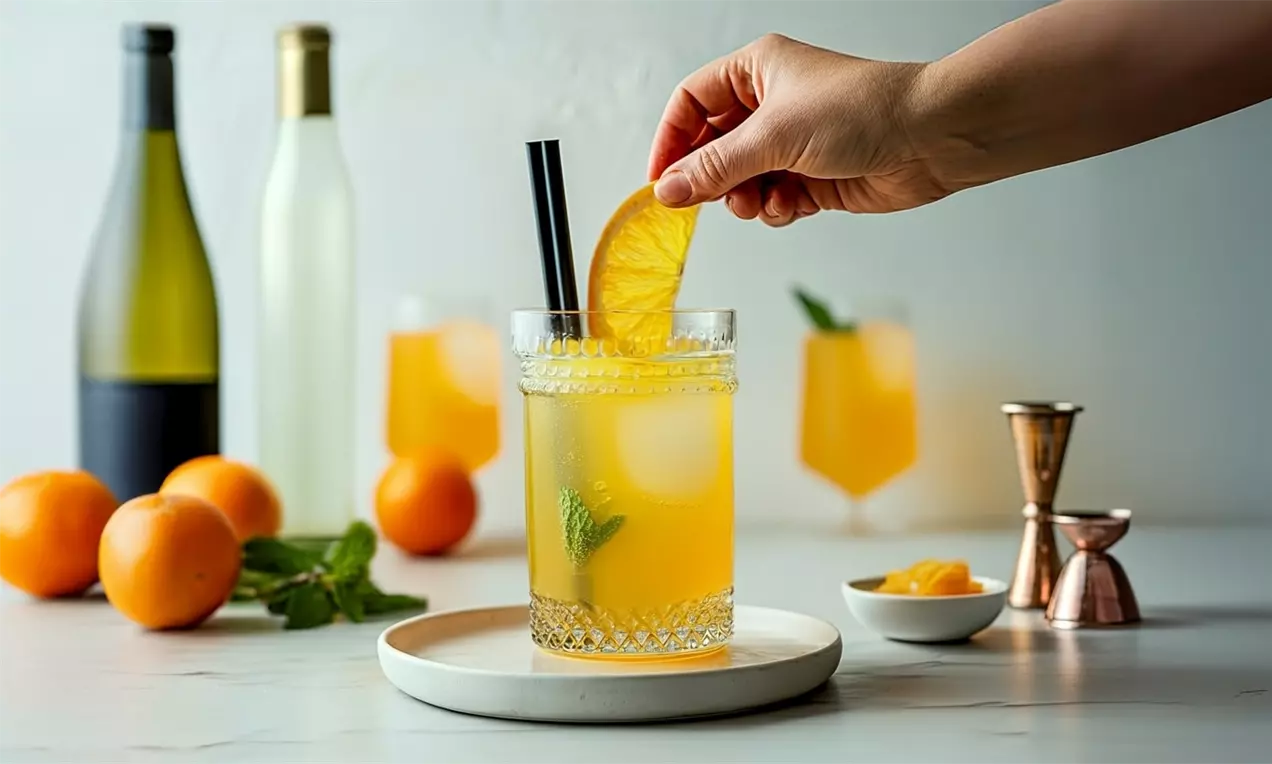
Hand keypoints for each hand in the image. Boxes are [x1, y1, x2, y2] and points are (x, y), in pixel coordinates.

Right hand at [647, 34, 948, 224]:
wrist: (929, 138)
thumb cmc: (861, 111)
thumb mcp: (773, 136)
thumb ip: (714, 167)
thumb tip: (668, 190)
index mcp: (757, 71)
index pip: (693, 102)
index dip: (672, 140)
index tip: (661, 180)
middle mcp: (772, 104)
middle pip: (714, 147)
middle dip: (713, 178)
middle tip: (710, 200)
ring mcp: (793, 142)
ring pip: (741, 181)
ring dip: (746, 199)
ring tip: (762, 201)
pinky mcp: (814, 176)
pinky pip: (773, 200)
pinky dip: (777, 208)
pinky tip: (795, 205)